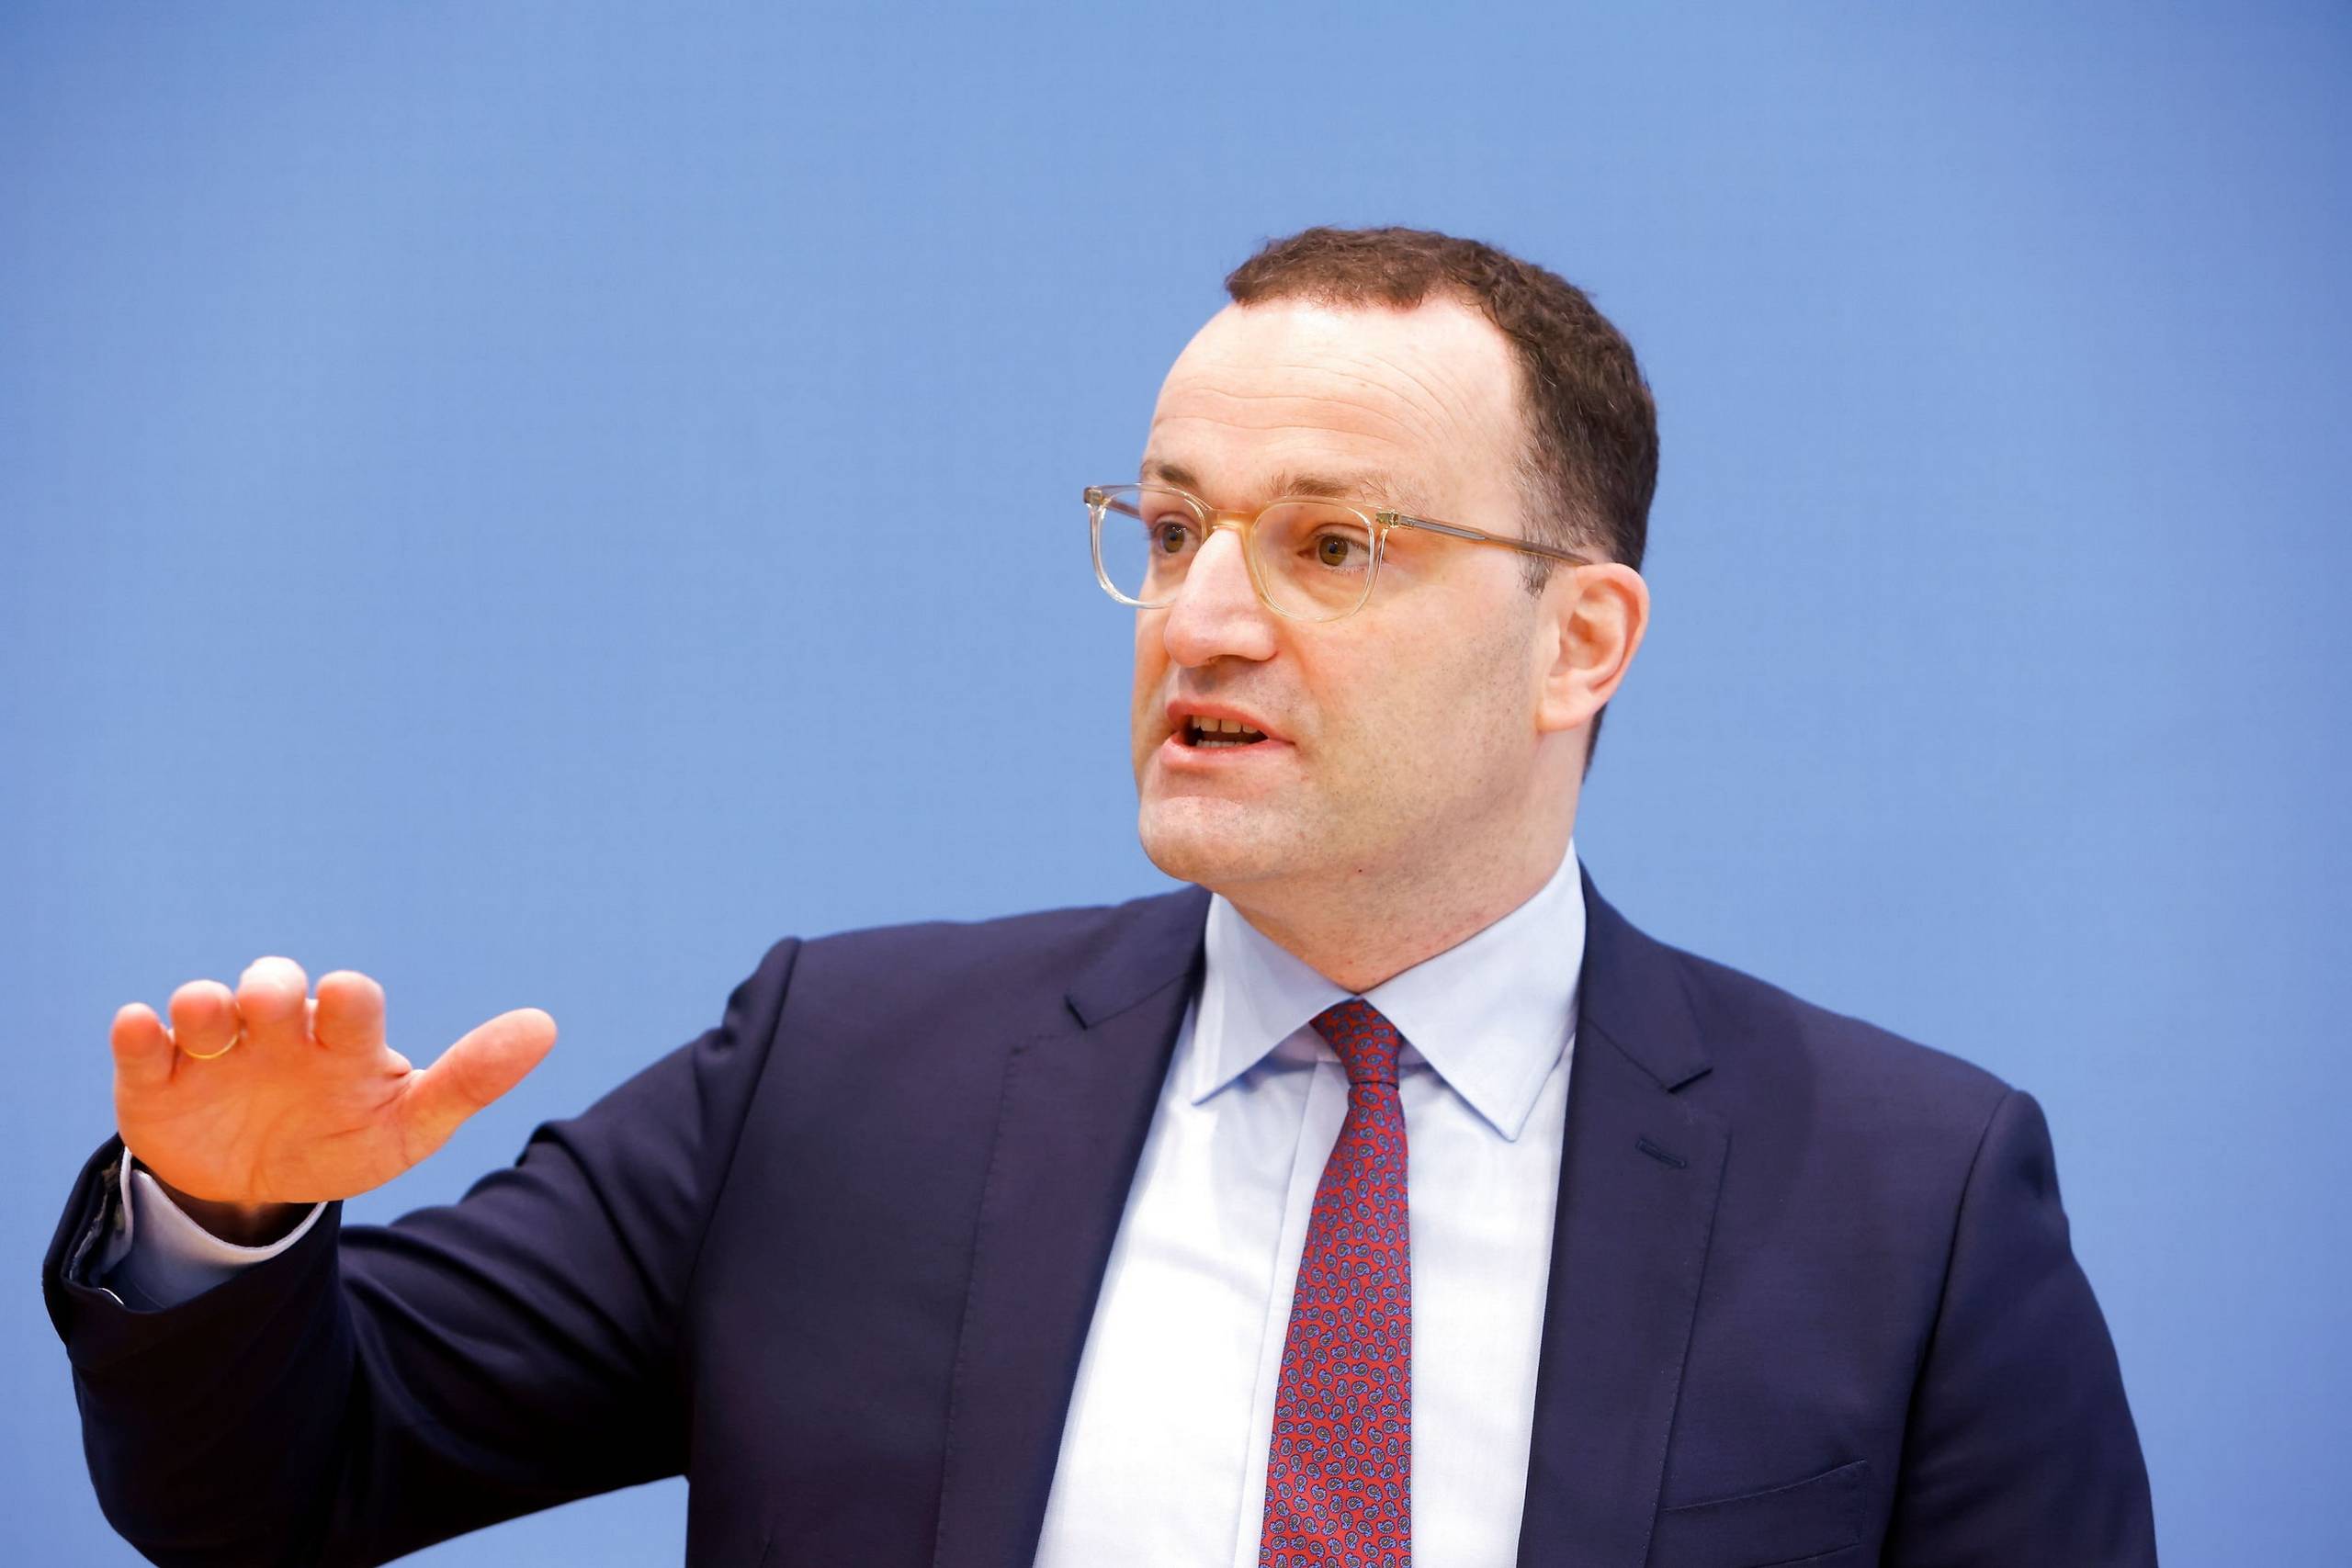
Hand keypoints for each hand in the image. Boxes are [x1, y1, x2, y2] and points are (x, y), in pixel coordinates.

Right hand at [110, 957, 556, 1233]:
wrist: (259, 1186)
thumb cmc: (344, 1138)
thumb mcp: (410, 1126)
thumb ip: (471, 1080)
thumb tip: (545, 1026)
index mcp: (341, 1038)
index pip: (350, 1002)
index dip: (349, 1001)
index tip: (346, 1005)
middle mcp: (277, 1031)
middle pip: (271, 987)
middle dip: (271, 990)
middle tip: (273, 1008)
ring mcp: (212, 1052)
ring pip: (202, 1007)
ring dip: (204, 1006)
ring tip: (210, 1021)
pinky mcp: (154, 1080)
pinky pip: (138, 1047)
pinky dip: (136, 1033)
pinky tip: (139, 1026)